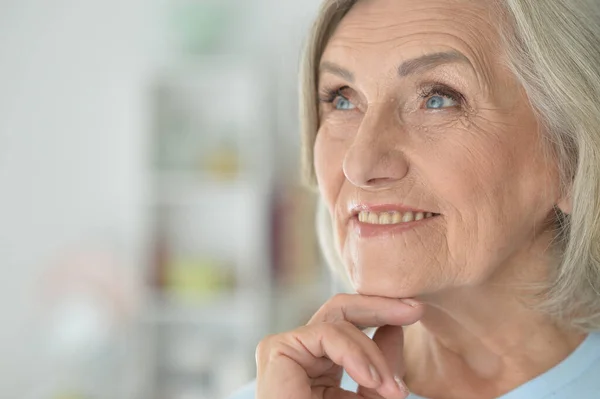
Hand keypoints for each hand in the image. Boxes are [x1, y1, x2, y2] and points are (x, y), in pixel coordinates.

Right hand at [255, 294, 423, 398]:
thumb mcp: (370, 398)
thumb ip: (380, 369)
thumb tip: (395, 328)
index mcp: (321, 364)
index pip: (351, 324)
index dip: (382, 314)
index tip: (415, 312)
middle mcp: (303, 353)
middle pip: (341, 310)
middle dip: (380, 306)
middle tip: (414, 309)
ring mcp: (288, 349)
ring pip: (339, 322)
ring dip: (373, 353)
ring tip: (391, 388)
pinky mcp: (276, 349)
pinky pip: (325, 334)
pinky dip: (353, 352)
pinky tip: (369, 378)